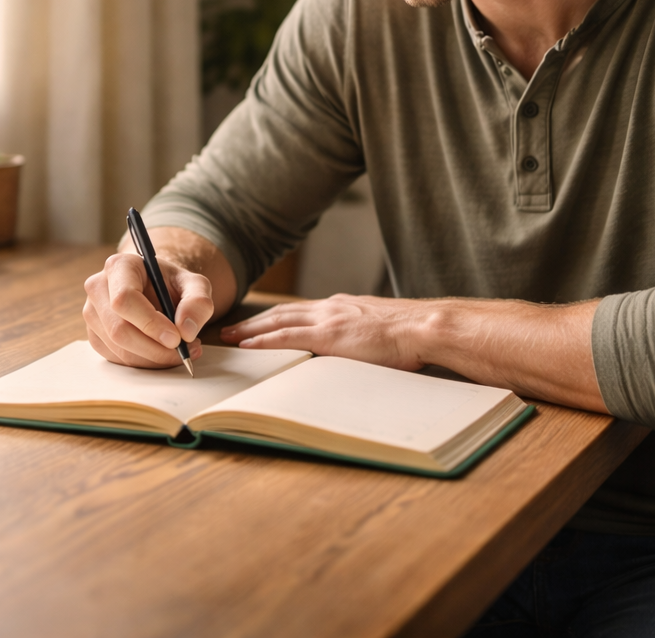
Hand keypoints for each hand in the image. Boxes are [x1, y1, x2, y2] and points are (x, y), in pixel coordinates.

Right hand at [83, 252, 212, 368]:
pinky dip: (144, 362)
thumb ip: (198, 302)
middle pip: (119, 329)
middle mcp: (98, 288)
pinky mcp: (95, 336)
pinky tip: (162, 353)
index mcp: (119, 266)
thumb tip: (187, 330)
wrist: (157, 288)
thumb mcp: (195, 284)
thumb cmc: (172, 283)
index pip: (124, 299)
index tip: (176, 338)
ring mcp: (93, 314)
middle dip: (155, 348)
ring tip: (181, 351)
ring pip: (119, 349)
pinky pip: (118, 359)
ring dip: (153, 358)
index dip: (150, 323)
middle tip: (185, 351)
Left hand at [219, 293, 430, 371]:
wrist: (424, 327)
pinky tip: (247, 346)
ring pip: (278, 322)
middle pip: (282, 313)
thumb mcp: (381, 330)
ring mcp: (328, 320)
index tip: (259, 324)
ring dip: (251, 329)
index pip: (301, 311)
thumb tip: (360, 349)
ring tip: (231, 337)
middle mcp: (330, 307)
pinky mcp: (328, 336)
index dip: (276, 318)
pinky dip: (264, 341)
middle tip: (232, 329)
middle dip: (255, 321)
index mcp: (342, 306)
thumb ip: (364, 335)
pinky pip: (286, 338)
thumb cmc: (412, 334)